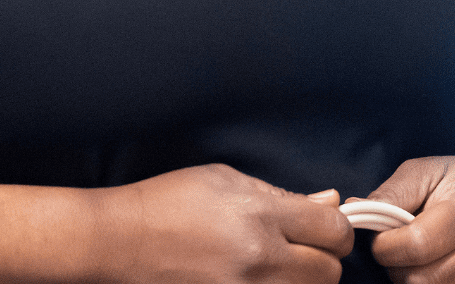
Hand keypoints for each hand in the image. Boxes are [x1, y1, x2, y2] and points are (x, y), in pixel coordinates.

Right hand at [92, 163, 352, 283]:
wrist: (118, 243)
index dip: (336, 229)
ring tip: (276, 268)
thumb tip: (331, 201)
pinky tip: (258, 280)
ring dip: (301, 282)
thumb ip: (283, 195)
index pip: (335, 230)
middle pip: (330, 273)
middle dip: (323, 260)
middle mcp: (259, 260)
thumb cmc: (170, 202)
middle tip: (300, 252)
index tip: (323, 229)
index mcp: (261, 216)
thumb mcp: (227, 181)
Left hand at [359, 155, 454, 283]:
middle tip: (400, 250)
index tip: (381, 239)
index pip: (416, 244)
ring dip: (414, 280)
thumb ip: (390, 194)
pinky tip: (436, 269)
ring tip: (420, 258)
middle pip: (422, 278)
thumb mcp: (424, 172)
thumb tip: (354, 212)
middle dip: (398, 268)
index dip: (386, 247)